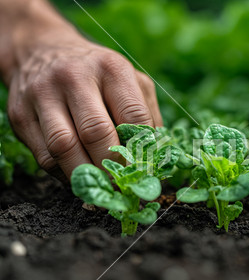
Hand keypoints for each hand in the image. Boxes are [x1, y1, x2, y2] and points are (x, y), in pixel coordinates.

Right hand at [7, 32, 161, 180]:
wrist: (43, 52)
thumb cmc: (97, 74)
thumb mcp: (130, 80)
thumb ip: (147, 115)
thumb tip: (155, 157)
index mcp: (111, 68)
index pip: (134, 116)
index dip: (141, 150)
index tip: (144, 170)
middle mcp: (75, 77)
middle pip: (97, 133)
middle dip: (113, 166)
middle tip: (122, 184)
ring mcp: (43, 94)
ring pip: (64, 148)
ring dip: (87, 174)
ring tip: (101, 185)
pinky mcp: (21, 115)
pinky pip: (45, 157)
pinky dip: (65, 174)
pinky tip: (80, 174)